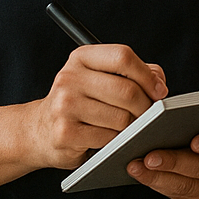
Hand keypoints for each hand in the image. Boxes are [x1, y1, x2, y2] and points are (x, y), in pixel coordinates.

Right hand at [22, 45, 167, 170]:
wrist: (39, 130)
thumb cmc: (79, 102)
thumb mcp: (101, 78)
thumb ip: (133, 74)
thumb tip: (159, 83)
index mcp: (82, 57)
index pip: (122, 56)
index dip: (147, 75)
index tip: (159, 91)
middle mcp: (70, 77)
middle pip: (126, 90)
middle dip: (146, 106)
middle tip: (150, 115)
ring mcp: (65, 105)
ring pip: (121, 117)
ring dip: (133, 126)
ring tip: (130, 127)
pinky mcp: (65, 132)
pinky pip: (109, 138)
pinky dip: (118, 141)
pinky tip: (113, 139)